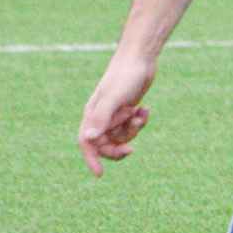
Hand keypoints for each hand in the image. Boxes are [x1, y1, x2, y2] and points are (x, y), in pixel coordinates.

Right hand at [79, 50, 156, 175]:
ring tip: (140, 114)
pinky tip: (146, 108)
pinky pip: (132, 126)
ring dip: (133, 130)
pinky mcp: (127, 109)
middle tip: (132, 149)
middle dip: (119, 147)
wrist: (140, 58)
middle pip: (105, 144)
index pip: (86, 143)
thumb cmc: (124, 75)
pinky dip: (140, 120)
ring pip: (121, 136)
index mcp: (92, 114)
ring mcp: (115, 113)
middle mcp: (101, 116)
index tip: (100, 174)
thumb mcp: (114, 98)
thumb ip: (101, 118)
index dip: (91, 159)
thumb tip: (88, 138)